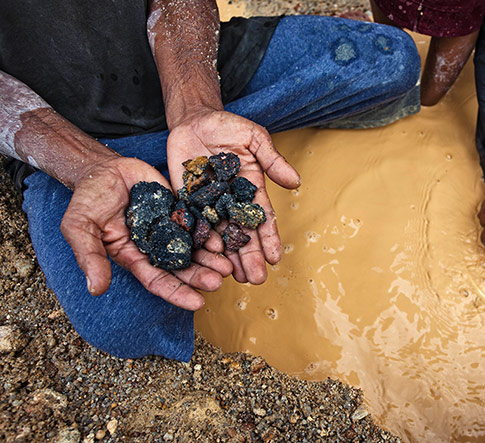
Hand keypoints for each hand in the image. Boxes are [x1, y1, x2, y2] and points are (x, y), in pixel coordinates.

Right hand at [60, 156, 231, 309]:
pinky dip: (211, 232)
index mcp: (135, 257)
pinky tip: (223, 239)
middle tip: (220, 281)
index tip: (198, 303)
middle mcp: (157, 248)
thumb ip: (90, 256)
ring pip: (195, 248)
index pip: (158, 281)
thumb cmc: (88, 200)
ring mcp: (171, 229)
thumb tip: (96, 289)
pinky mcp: (181, 210)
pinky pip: (199, 223)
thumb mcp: (80, 227)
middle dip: (201, 276)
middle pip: (183, 268)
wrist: (103, 168)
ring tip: (228, 266)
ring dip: (211, 259)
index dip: (178, 293)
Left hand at [166, 108, 301, 284]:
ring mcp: (208, 204)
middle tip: (256, 279)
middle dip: (249, 257)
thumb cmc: (228, 126)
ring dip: (227, 257)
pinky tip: (205, 257)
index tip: (275, 258)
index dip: (268, 238)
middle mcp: (231, 201)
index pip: (262, 217)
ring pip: (219, 235)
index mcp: (251, 189)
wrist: (194, 119)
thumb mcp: (254, 138)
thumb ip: (272, 159)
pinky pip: (192, 223)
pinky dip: (199, 240)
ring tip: (234, 278)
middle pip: (242, 234)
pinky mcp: (186, 201)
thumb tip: (295, 182)